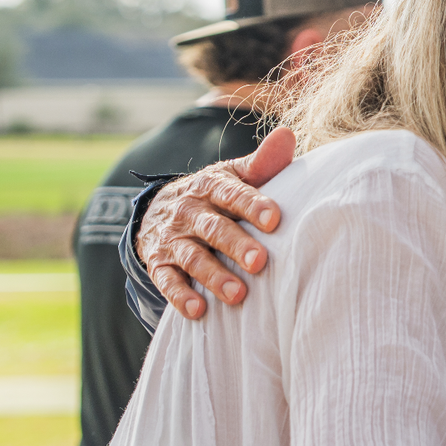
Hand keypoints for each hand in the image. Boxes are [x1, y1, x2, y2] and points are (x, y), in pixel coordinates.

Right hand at [139, 126, 295, 318]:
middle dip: (236, 245)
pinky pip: (166, 280)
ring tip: (238, 295)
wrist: (159, 209)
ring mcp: (171, 238)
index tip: (275, 219)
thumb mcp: (233, 176)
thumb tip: (287, 134)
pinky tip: (198, 311)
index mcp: (210, 185)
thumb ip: (261, 163)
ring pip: (191, 257)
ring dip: (213, 276)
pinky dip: (180, 296)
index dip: (253, 205)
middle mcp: (189, 211)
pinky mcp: (158, 262)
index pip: (232, 193)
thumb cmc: (215, 195)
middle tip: (260, 262)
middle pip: (213, 228)